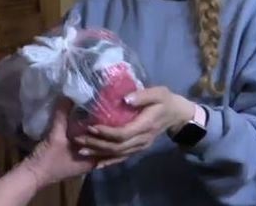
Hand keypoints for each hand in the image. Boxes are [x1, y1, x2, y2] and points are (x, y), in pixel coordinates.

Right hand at [21, 98, 122, 189]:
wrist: (32, 174)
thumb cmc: (48, 159)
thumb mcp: (55, 136)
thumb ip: (62, 116)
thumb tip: (67, 95)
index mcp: (92, 160)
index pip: (109, 145)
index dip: (112, 130)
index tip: (112, 114)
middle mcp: (91, 162)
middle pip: (104, 145)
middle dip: (105, 130)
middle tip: (107, 112)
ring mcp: (82, 162)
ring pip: (95, 146)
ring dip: (95, 133)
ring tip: (97, 115)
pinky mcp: (74, 159)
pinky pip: (86, 146)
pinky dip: (87, 137)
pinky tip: (84, 125)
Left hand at [73, 86, 194, 157]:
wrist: (177, 115)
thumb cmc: (165, 101)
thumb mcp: (158, 93)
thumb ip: (142, 96)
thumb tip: (125, 98)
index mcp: (145, 126)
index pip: (123, 133)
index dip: (106, 132)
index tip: (91, 127)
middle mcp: (142, 140)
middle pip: (117, 147)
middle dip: (96, 144)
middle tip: (78, 139)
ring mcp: (140, 146)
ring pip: (118, 154)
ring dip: (99, 153)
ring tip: (81, 150)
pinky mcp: (138, 148)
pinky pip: (122, 158)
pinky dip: (109, 161)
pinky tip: (96, 163)